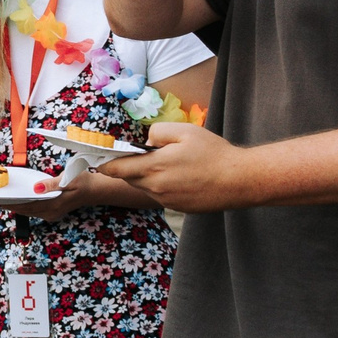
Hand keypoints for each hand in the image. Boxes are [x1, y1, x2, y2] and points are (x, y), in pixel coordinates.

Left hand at [1, 166, 93, 220]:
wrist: (96, 190)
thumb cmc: (83, 182)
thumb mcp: (69, 180)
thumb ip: (51, 184)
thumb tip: (36, 188)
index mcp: (53, 206)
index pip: (27, 206)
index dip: (11, 204)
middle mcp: (50, 213)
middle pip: (25, 211)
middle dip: (9, 206)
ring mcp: (52, 214)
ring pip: (29, 212)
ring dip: (15, 207)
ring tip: (1, 202)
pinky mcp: (53, 211)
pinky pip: (34, 211)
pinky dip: (24, 207)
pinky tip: (17, 202)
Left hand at [105, 119, 253, 212]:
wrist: (240, 181)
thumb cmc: (213, 153)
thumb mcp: (184, 131)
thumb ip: (158, 132)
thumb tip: (146, 141)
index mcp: (153, 168)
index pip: (115, 169)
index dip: (105, 162)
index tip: (98, 156)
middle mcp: (155, 188)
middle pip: (129, 178)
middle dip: (129, 166)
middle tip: (141, 153)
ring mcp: (166, 200)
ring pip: (145, 186)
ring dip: (147, 175)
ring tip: (168, 162)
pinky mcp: (177, 207)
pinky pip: (160, 194)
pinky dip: (162, 184)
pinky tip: (181, 175)